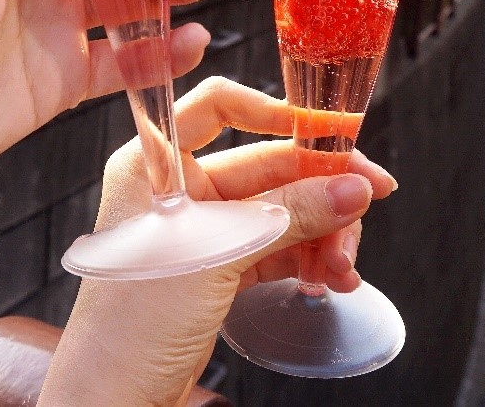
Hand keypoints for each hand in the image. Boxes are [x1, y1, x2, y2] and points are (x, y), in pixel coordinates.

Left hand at [42, 78, 397, 406]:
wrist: (114, 397)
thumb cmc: (133, 321)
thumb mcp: (220, 255)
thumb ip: (290, 215)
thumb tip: (351, 186)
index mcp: (156, 163)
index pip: (219, 107)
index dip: (276, 111)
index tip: (328, 129)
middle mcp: (177, 189)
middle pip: (266, 165)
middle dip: (321, 188)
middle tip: (370, 198)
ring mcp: (200, 229)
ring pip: (279, 210)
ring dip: (321, 232)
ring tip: (344, 263)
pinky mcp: (217, 268)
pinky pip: (276, 248)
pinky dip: (306, 260)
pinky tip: (331, 279)